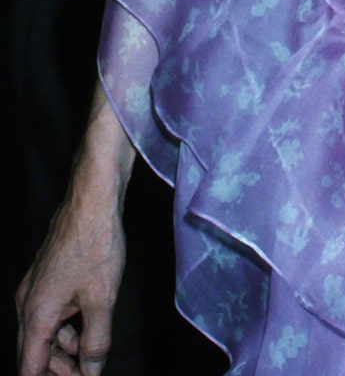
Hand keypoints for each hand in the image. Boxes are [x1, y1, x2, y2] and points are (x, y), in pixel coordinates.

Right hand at [16, 189, 124, 375]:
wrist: (92, 200)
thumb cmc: (96, 245)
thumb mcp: (102, 299)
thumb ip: (96, 342)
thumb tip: (91, 372)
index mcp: (36, 315)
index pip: (29, 368)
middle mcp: (27, 304)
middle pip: (33, 354)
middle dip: (57, 370)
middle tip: (87, 373)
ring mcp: (35, 290)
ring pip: (43, 334)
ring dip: (65, 349)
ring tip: (92, 355)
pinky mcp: (47, 278)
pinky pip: (50, 315)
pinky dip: (67, 327)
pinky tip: (89, 326)